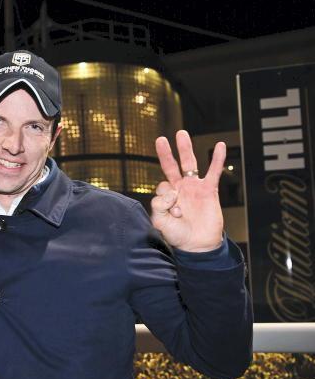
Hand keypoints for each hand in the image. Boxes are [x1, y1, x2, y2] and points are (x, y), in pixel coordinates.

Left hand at [151, 130, 224, 251]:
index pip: (162, 187)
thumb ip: (158, 206)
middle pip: (171, 166)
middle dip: (165, 153)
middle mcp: (179, 188)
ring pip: (189, 164)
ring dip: (185, 149)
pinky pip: (214, 172)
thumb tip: (171, 191)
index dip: (167, 199)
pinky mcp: (209, 190)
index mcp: (166, 196)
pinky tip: (220, 146)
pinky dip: (217, 159)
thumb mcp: (160, 222)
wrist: (198, 245)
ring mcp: (194, 188)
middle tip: (160, 139)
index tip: (175, 212)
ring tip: (181, 134)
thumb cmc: (178, 235)